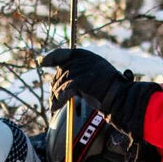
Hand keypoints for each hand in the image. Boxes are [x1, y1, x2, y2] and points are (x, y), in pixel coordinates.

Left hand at [41, 47, 156, 140]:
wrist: (121, 100)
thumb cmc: (107, 93)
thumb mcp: (91, 78)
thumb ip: (77, 74)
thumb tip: (57, 80)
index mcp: (87, 56)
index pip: (64, 53)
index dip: (51, 57)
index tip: (41, 62)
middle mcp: (86, 59)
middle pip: (61, 71)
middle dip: (55, 86)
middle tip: (52, 99)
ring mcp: (85, 68)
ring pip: (62, 82)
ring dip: (55, 95)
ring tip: (53, 106)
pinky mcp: (83, 80)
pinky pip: (65, 91)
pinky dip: (59, 100)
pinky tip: (56, 108)